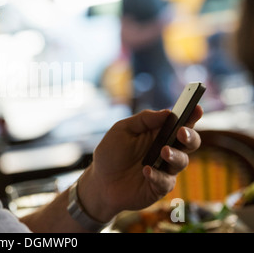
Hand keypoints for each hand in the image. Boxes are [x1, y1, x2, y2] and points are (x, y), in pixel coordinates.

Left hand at [78, 106, 202, 222]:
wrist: (99, 181)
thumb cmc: (111, 152)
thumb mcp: (123, 129)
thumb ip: (144, 119)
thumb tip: (168, 112)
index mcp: (159, 133)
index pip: (181, 123)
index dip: (191, 115)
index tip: (196, 108)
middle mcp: (167, 150)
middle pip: (190, 143)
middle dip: (190, 136)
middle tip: (181, 132)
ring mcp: (165, 170)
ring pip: (182, 162)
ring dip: (174, 155)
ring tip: (163, 151)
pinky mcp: (159, 187)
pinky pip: (165, 182)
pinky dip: (157, 175)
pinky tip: (146, 170)